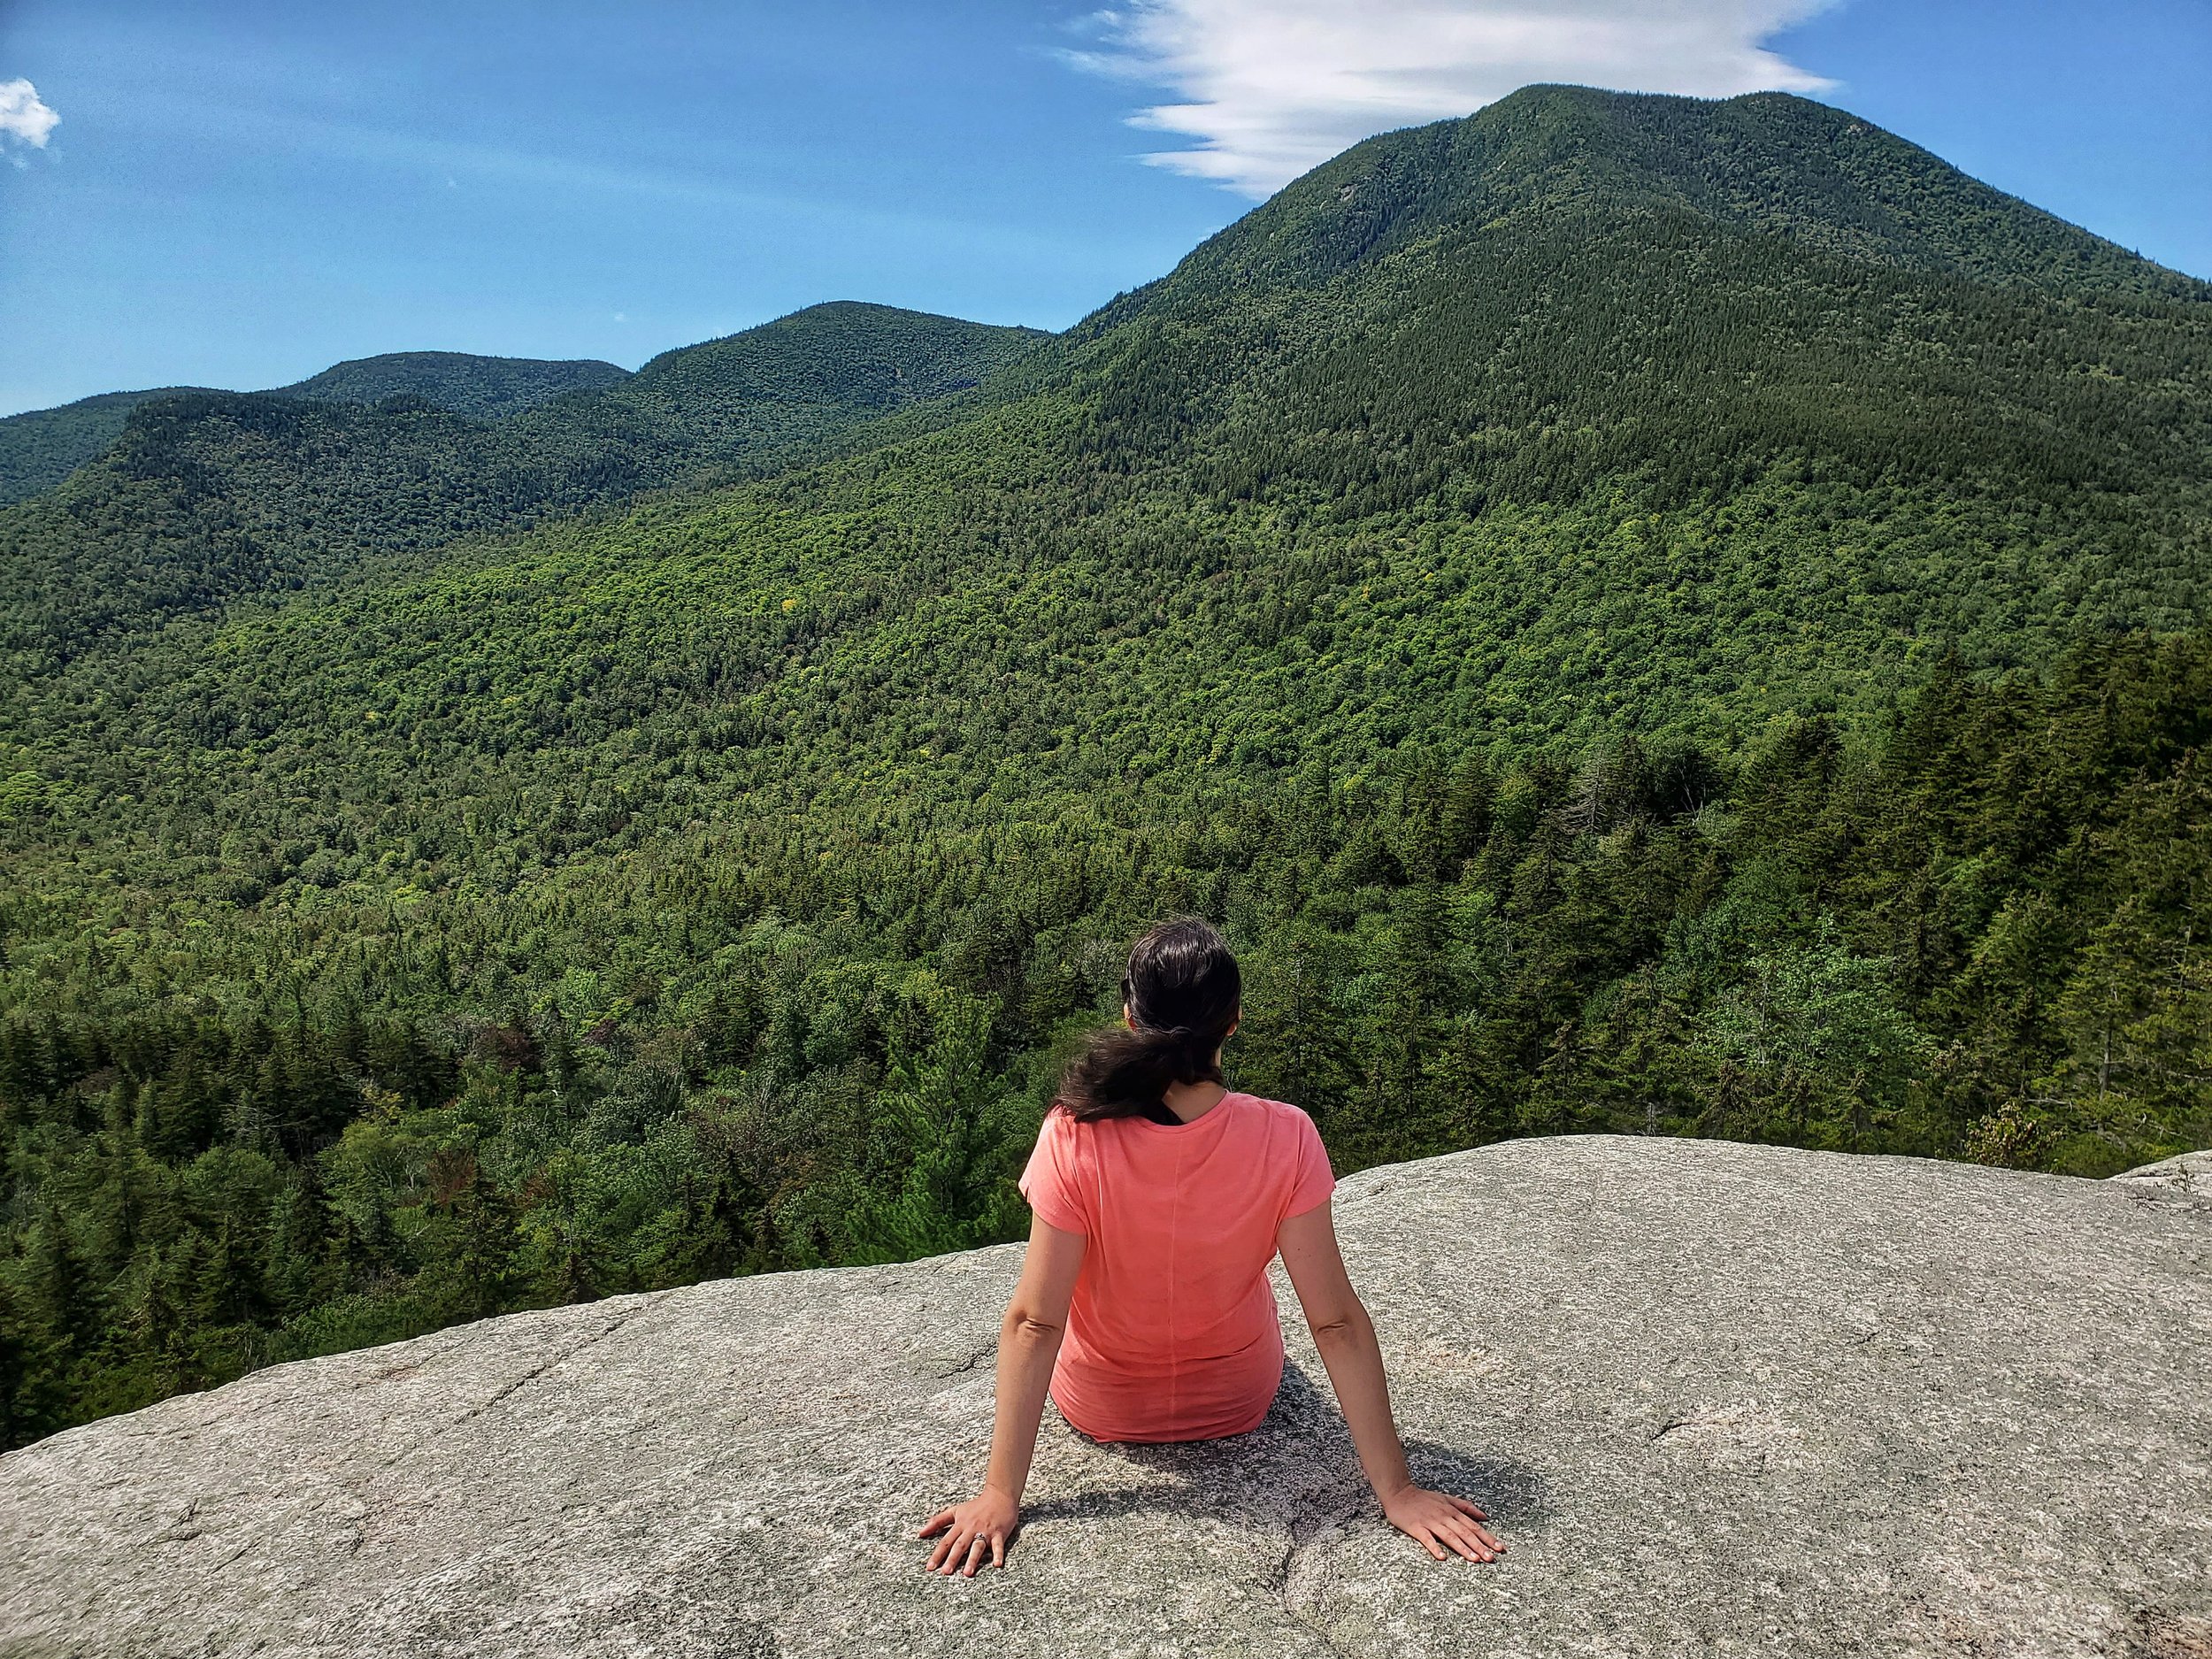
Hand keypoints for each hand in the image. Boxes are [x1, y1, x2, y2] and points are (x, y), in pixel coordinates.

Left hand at [918, 1486, 1018, 1575]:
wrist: (1000, 1495)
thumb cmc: (977, 1505)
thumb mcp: (955, 1510)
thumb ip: (938, 1521)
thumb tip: (920, 1533)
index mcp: (960, 1525)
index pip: (946, 1541)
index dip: (937, 1554)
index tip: (930, 1567)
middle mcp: (971, 1529)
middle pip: (960, 1545)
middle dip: (952, 1559)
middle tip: (946, 1572)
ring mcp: (986, 1531)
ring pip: (977, 1546)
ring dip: (972, 1559)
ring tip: (967, 1573)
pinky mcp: (999, 1533)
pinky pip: (998, 1545)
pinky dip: (998, 1554)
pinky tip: (997, 1564)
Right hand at [1381, 1485, 1505, 1562]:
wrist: (1399, 1493)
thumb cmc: (1423, 1498)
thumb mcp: (1446, 1498)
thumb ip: (1466, 1507)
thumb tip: (1485, 1516)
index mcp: (1452, 1511)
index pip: (1473, 1526)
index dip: (1487, 1537)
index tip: (1500, 1548)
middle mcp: (1444, 1517)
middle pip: (1465, 1533)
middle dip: (1480, 1546)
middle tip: (1491, 1558)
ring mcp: (1430, 1522)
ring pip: (1450, 1536)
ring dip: (1463, 1548)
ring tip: (1474, 1559)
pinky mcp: (1417, 1528)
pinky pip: (1427, 1539)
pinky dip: (1435, 1547)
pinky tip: (1442, 1557)